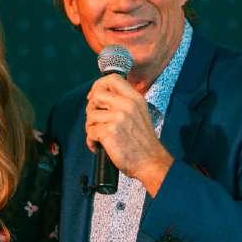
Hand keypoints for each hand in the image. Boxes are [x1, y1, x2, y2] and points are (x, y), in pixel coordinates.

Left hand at [85, 74, 173, 195]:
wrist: (150, 162)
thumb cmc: (143, 142)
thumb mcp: (140, 113)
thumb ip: (124, 103)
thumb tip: (100, 97)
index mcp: (135, 98)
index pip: (112, 79)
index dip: (98, 86)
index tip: (94, 97)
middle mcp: (127, 105)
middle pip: (96, 95)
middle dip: (91, 108)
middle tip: (95, 121)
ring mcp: (118, 118)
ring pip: (90, 115)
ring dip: (91, 128)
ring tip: (99, 137)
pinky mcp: (109, 132)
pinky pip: (90, 132)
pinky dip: (91, 141)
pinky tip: (99, 146)